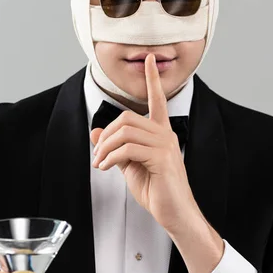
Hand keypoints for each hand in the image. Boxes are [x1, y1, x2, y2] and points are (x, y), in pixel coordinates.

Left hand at [90, 53, 194, 234]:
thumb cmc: (158, 191)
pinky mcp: (162, 158)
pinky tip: (106, 167)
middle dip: (106, 134)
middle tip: (98, 154)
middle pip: (127, 117)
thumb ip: (116, 147)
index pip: (157, 99)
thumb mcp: (131, 166)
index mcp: (161, 133)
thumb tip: (97, 133)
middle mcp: (165, 134)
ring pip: (125, 131)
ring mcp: (165, 145)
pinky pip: (128, 148)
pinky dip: (111, 158)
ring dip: (105, 148)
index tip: (149, 59)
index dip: (152, 79)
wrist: (175, 214)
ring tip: (100, 163)